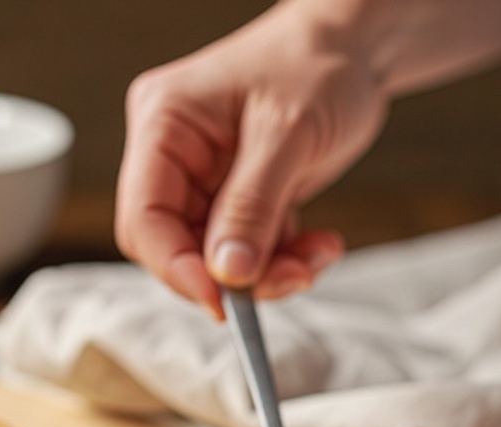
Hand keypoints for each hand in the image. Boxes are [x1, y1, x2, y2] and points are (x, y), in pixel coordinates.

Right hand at [114, 3, 385, 316]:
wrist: (356, 49)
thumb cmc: (317, 64)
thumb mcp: (286, 132)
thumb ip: (252, 206)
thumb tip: (227, 275)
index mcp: (164, 126)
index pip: (144, 219)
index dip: (177, 269)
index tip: (222, 303)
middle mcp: (175, 157)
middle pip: (176, 248)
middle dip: (231, 277)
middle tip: (289, 279)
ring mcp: (206, 182)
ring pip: (217, 261)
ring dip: (269, 273)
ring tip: (316, 257)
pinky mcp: (238, 201)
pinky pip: (250, 253)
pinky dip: (285, 260)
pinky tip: (320, 245)